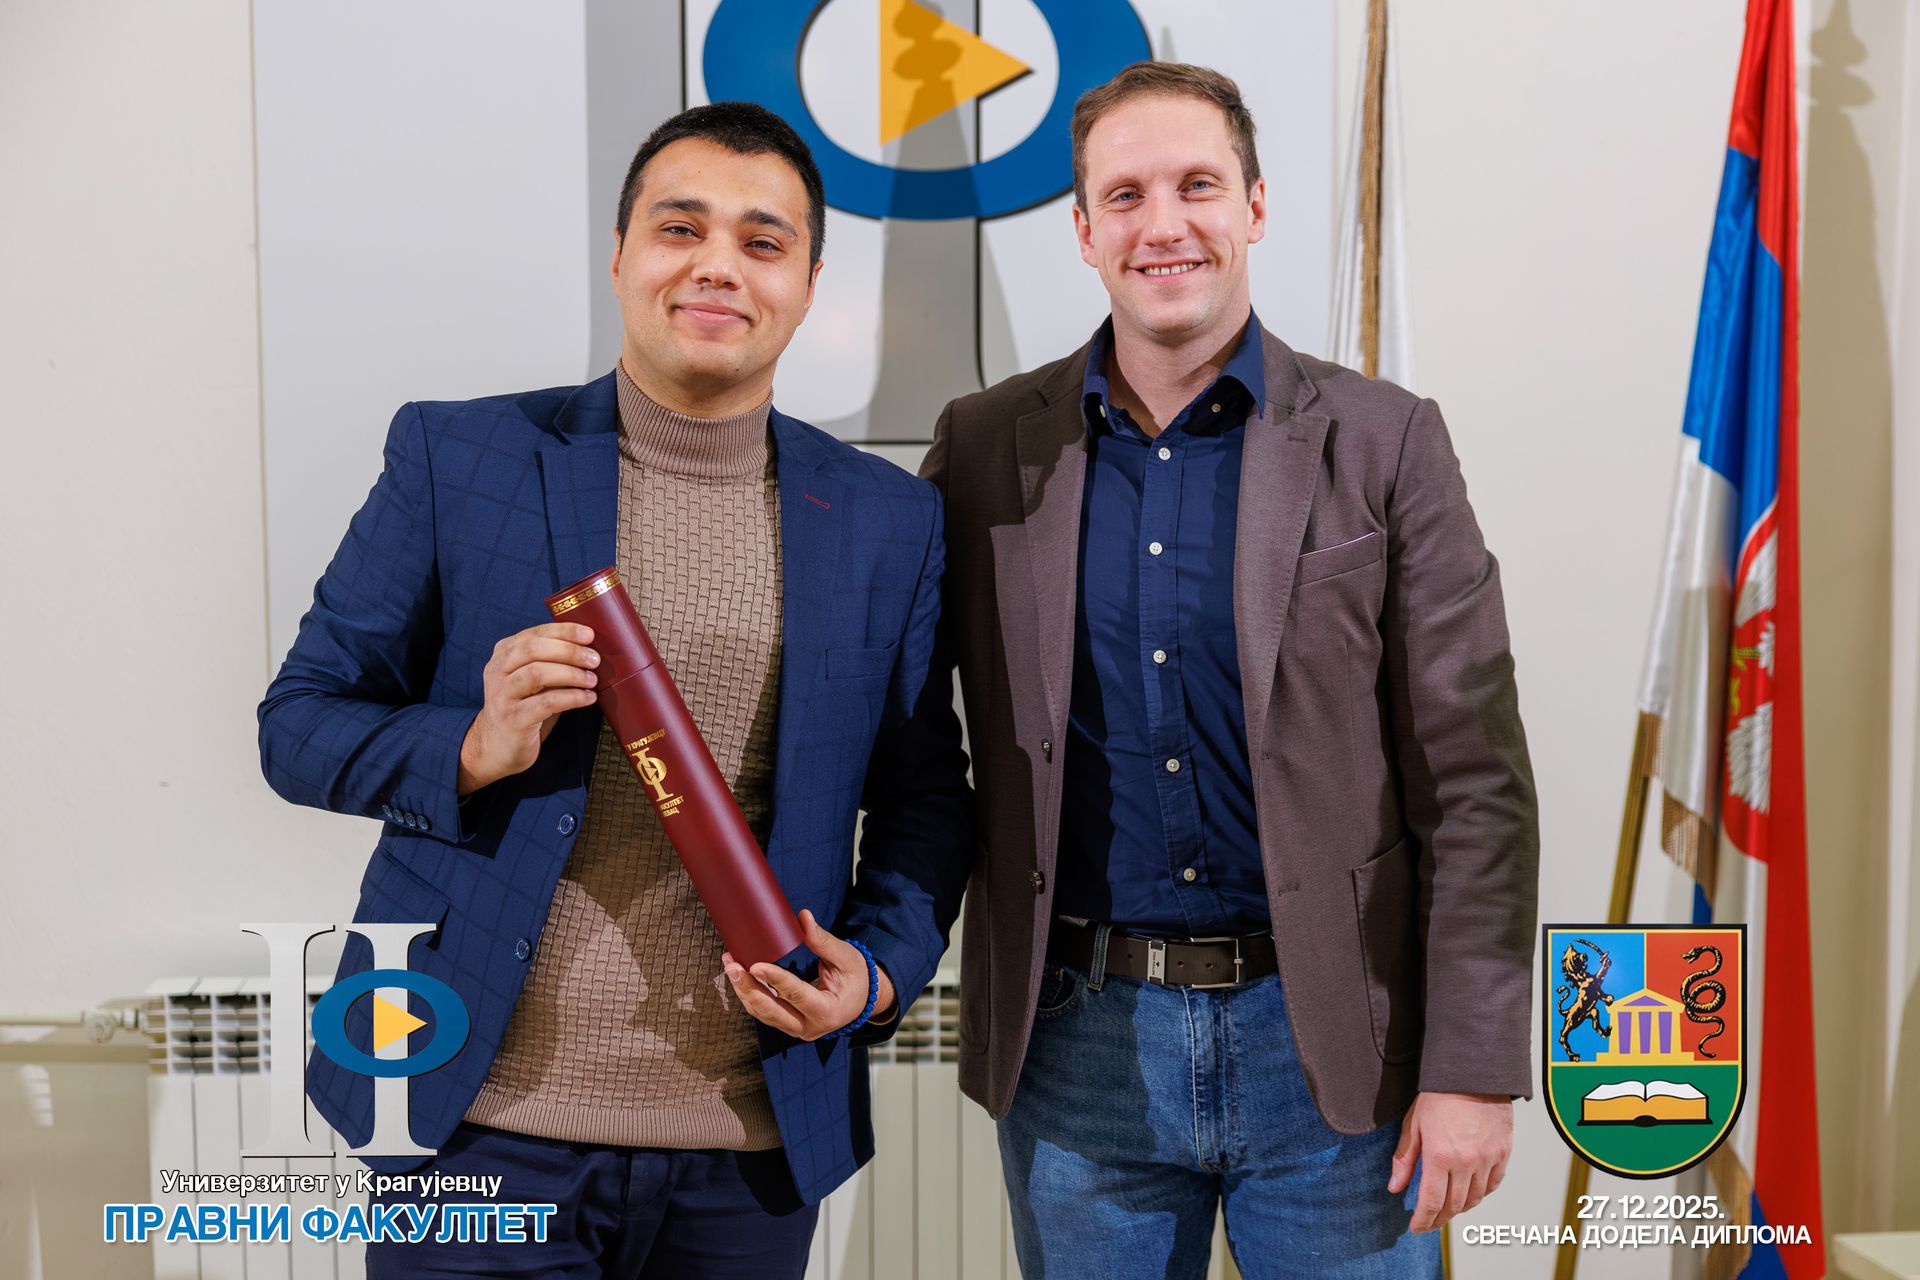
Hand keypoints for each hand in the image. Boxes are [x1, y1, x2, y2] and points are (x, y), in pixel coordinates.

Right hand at [458, 622, 599, 795]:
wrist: (498, 745)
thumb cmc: (525, 706)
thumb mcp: (533, 679)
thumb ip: (551, 661)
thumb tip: (590, 649)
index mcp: (503, 654)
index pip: (534, 634)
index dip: (563, 631)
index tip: (589, 635)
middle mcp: (498, 670)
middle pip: (533, 650)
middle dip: (569, 651)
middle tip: (595, 659)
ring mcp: (502, 695)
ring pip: (537, 674)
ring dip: (571, 674)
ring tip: (593, 680)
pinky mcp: (512, 719)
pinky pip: (545, 703)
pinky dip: (571, 698)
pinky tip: (588, 698)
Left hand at [723, 910, 895, 1041]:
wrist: (861, 999)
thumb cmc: (856, 977)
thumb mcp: (845, 957)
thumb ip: (823, 941)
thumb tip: (803, 917)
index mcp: (827, 1011)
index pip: (797, 995)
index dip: (775, 980)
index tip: (755, 964)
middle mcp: (809, 1027)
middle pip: (771, 1011)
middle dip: (749, 988)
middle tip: (733, 966)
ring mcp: (796, 1029)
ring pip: (763, 1013)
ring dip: (744, 990)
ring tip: (730, 966)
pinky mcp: (788, 1024)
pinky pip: (764, 1012)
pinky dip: (750, 994)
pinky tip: (740, 976)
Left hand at [1388, 1091, 1511, 1232]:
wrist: (1472, 1073)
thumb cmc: (1439, 1095)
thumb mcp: (1413, 1125)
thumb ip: (1404, 1159)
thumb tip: (1394, 1187)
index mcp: (1439, 1155)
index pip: (1431, 1202)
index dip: (1423, 1220)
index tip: (1416, 1227)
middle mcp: (1466, 1162)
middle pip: (1454, 1205)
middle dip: (1439, 1218)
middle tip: (1429, 1223)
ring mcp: (1487, 1159)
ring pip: (1474, 1198)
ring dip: (1459, 1208)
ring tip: (1447, 1210)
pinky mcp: (1503, 1153)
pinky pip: (1493, 1184)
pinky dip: (1481, 1194)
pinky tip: (1470, 1193)